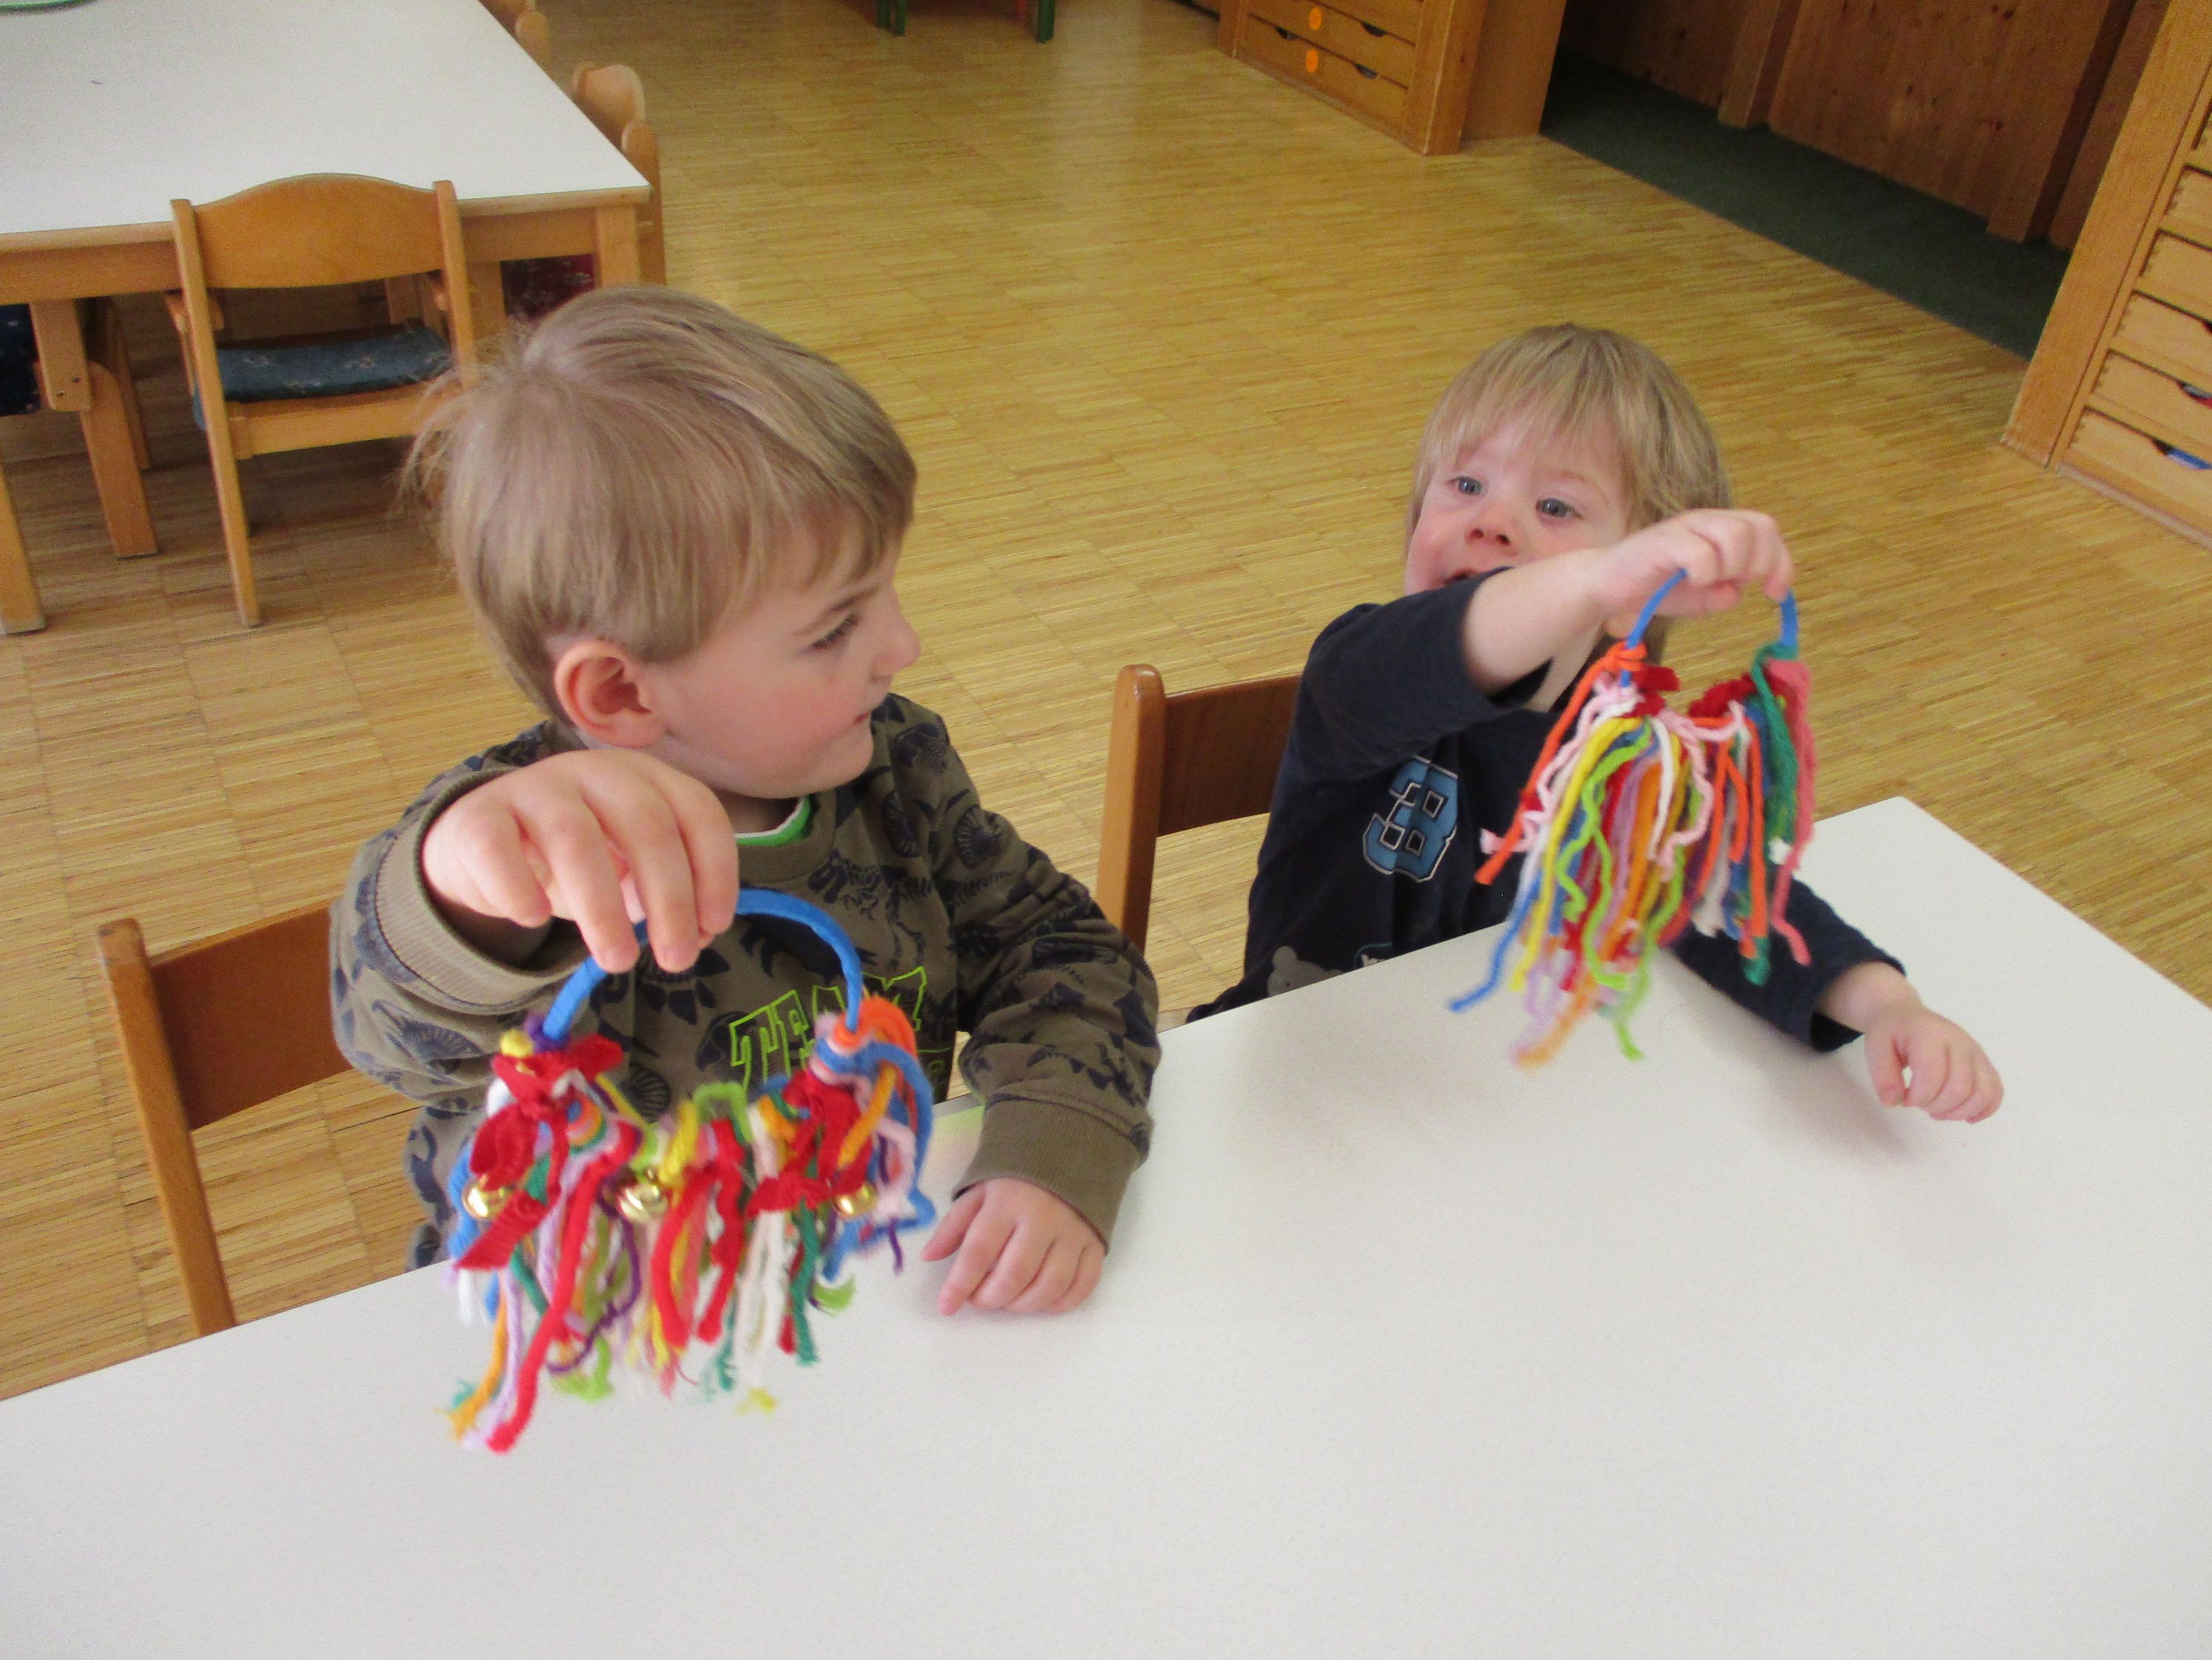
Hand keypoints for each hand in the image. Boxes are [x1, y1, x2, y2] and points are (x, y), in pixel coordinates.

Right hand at [420, 748, 738, 973]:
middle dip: (669, 898)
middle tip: (676, 960)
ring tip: (618, 961)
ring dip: (603, 907)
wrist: (483, 845)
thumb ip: (665, 895)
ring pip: (575, 839)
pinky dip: (519, 888)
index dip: (714, 870)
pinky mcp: (479, 816)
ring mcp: (535, 788)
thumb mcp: (629, 870)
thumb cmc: (578, 858)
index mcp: (645, 778)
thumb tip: (696, 935)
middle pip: (645, 825)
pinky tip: (535, 918)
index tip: (713, 927)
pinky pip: (498, 849)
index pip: (697, 811)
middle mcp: (595, 772)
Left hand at [921, 1177, 1103, 1314]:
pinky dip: (1062, 1303)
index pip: (979, 1251)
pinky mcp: (1095, 1243)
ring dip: (1024, 1305)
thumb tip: (929, 1257)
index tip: (946, 1306)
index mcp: (1007, 1202)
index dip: (960, 1284)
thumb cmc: (1016, 1178)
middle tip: (980, 1300)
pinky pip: (1083, 1285)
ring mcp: (1073, 1232)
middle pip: (1015, 1274)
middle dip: (991, 1298)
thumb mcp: (979, 1191)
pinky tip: (1043, 1302)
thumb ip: (954, 1225)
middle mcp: (1042, 1218)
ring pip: (1050, 1285)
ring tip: (1009, 1301)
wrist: (1069, 1151)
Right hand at [1587, 509, 1794, 624]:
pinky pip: (1701, 552)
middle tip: (1734, 584)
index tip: (1775, 594)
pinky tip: (1691, 582)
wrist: (1607, 585)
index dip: (1780, 562)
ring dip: (1731, 567)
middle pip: (1759, 526)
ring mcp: (1685, 527)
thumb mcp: (1700, 598)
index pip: (1767, 530)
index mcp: (1720, 529)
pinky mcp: (1664, 541)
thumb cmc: (1655, 588)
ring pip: (1735, 534)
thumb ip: (1723, 595)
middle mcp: (1707, 520)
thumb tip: (1735, 594)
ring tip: (1709, 582)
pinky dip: (1705, 573)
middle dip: (1757, 564)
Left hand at [1821, 963, 2001, 1122]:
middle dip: (1937, 1106)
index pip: (1933, 1075)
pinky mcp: (1983, 1061)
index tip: (1904, 1099)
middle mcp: (1959, 1040)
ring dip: (1959, 1112)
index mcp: (1929, 1034)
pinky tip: (1967, 1117)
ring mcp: (1974, 1050)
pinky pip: (1995, 1089)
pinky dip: (1985, 1108)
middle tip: (1919, 1103)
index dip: (1918, 1097)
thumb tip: (1894, 1102)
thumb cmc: (1890, 1033)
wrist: (1905, 1015)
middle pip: (1960, 1088)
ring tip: (1938, 1111)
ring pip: (1982, 1092)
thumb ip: (1882, 1077)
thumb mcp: (1874, 1049)